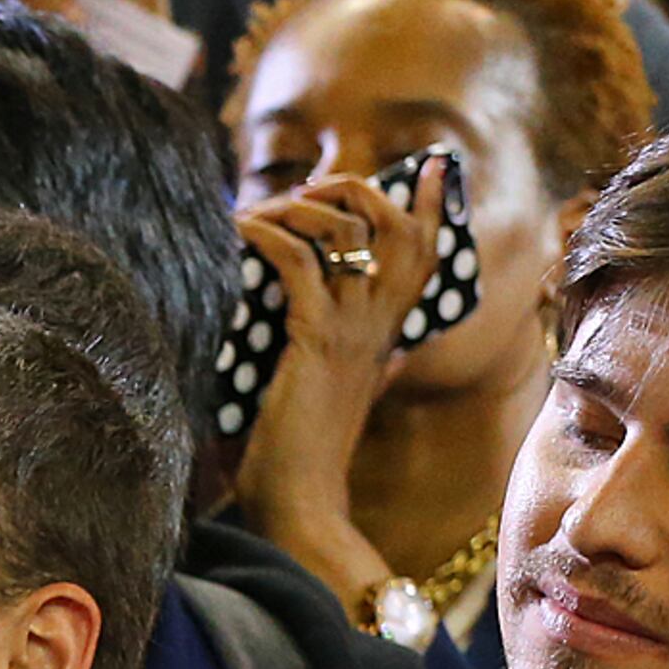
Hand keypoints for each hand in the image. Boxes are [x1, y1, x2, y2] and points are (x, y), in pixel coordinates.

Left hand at [230, 152, 451, 602]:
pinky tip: (240, 231)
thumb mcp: (341, 396)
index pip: (424, 256)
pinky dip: (269, 236)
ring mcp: (352, 332)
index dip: (429, 206)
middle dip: (360, 191)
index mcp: (386, 336)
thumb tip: (381, 351)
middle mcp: (378, 327)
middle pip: (397, 229)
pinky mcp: (316, 342)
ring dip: (305, 206)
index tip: (429, 163)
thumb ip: (364, 365)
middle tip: (317, 186)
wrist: (300, 504)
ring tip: (264, 209)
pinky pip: (299, 265)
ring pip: (350, 235)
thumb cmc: (304, 457)